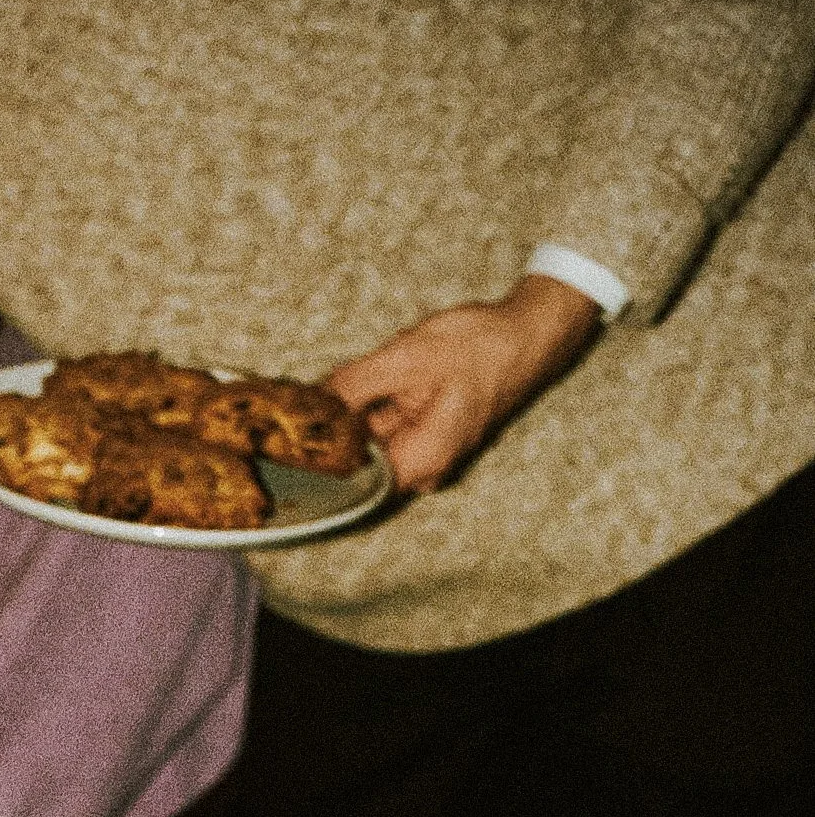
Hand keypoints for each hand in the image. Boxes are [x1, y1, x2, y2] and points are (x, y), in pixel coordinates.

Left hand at [328, 275, 598, 494]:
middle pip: (358, 462)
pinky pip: (389, 427)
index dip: (316, 459)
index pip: (349, 483)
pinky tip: (367, 378)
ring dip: (353, 413)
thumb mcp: (404, 358)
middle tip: (301, 401)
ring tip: (340, 381)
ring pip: (371, 440)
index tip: (289, 436)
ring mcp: (427, 454)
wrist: (527, 332)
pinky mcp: (429, 434)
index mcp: (418, 464)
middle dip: (332, 430)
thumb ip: (352, 385)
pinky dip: (373, 405)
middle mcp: (423, 470)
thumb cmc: (479, 347)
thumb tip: (309, 400)